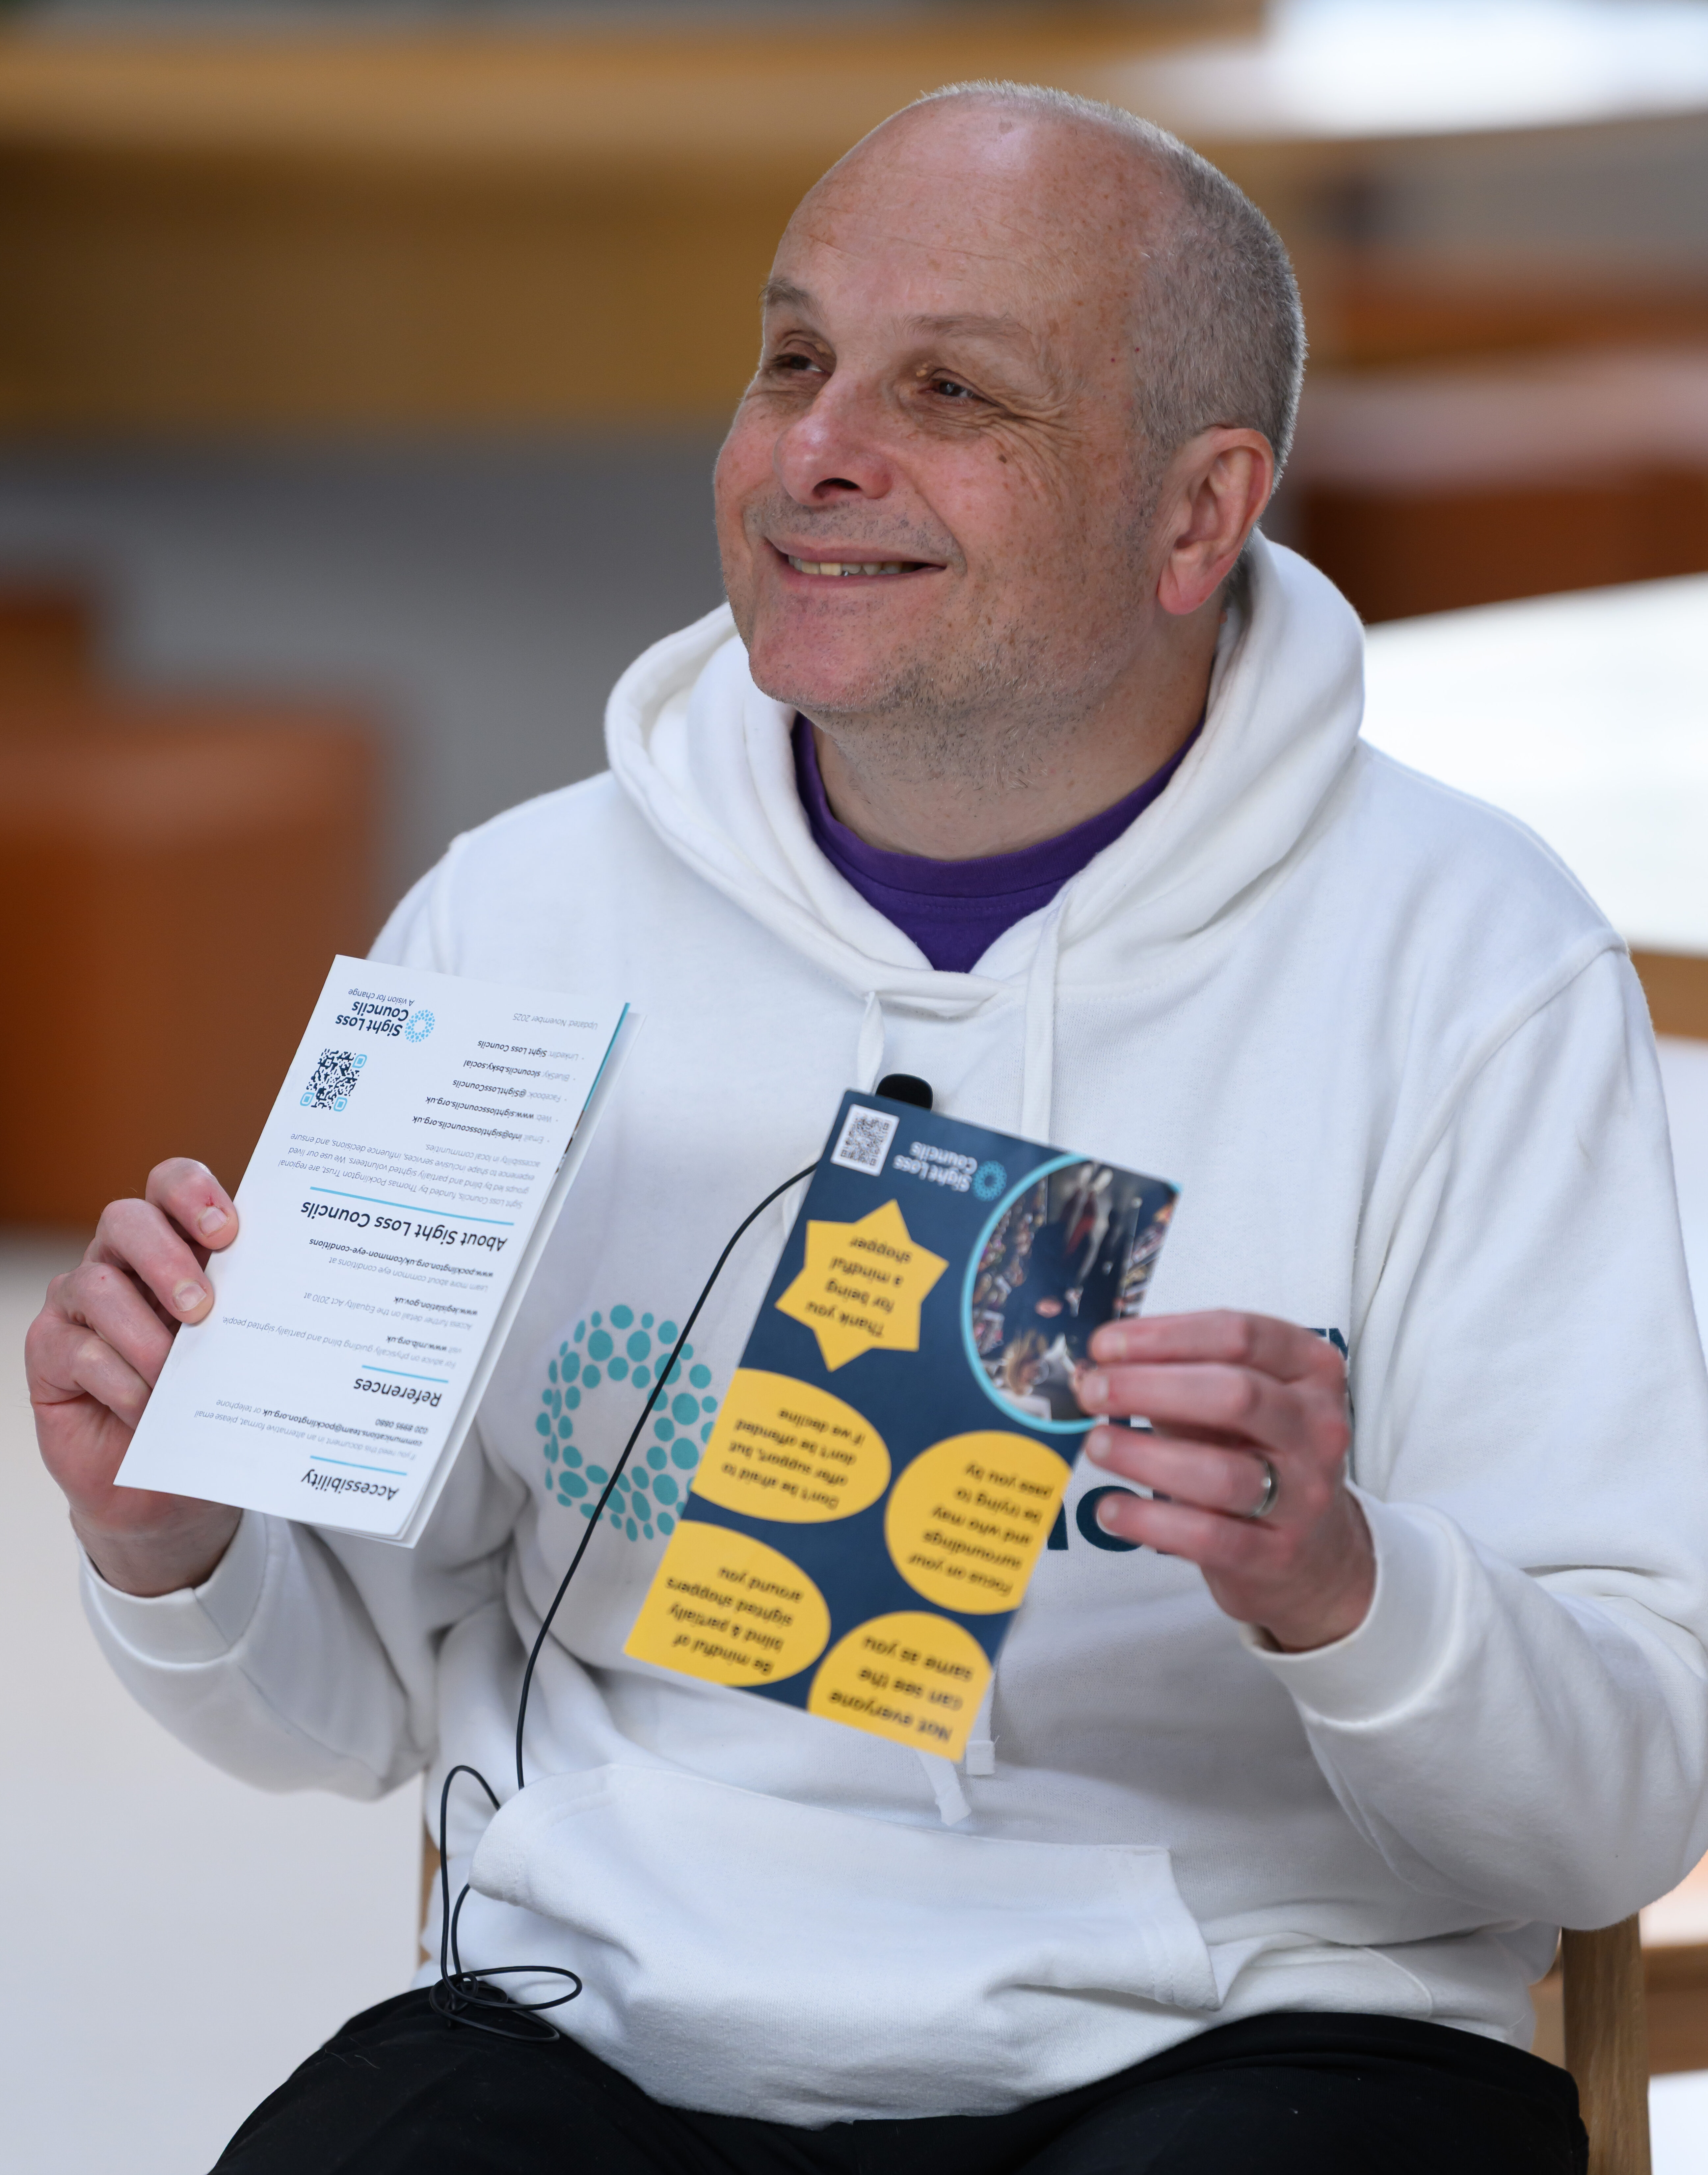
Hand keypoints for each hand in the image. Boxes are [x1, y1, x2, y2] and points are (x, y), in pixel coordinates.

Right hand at [27, 1158, 243, 1596]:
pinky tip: (149, 1410)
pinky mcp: (48, 1354)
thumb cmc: (210, 1402)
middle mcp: (120, 1263)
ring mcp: (78, 1306)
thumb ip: (250, 1312)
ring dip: (144, 1333)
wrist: (164, 1486)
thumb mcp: (237, 1352)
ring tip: (178, 1373)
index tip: (228, 1231)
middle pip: (126, 1220)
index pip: (170, 1186)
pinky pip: (78, 1350)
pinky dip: (121, 1381)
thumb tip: (293, 1299)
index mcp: (175, 1245)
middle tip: (202, 1307)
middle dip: (166, 1257)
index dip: (192, 1192)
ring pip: (97, 1285)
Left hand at [1076, 1311, 1369, 1652]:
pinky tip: (1110, 1508)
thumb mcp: (1234, 1401)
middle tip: (1092, 1391)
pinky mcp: (1278, 1554)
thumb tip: (1098, 1367)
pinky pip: (1207, 1536)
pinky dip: (1149, 1520)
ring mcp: (1304, 1495)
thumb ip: (1178, 1376)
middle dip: (1149, 1387)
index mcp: (1311, 1370)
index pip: (1239, 1335)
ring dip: (1144, 1455)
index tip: (1104, 1346)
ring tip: (1097, 1444)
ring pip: (1220, 1471)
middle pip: (1234, 1394)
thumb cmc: (1258, 1452)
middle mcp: (1319, 1428)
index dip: (1163, 1336)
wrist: (1315, 1548)